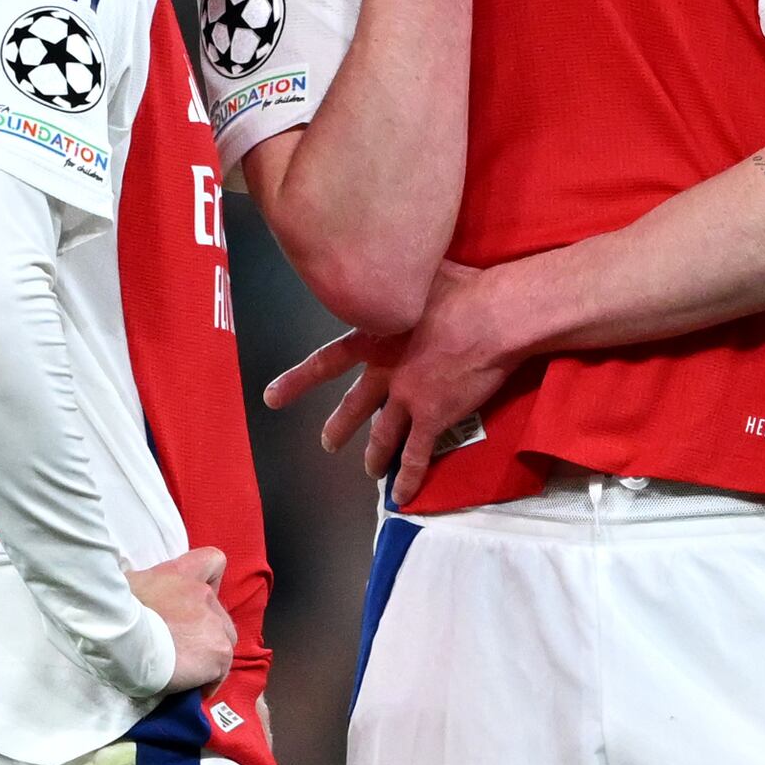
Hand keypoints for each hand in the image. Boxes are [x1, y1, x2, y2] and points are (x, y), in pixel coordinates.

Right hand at [126, 544, 234, 693]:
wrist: (120, 636)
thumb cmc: (115, 611)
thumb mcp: (128, 586)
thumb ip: (146, 589)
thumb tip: (139, 599)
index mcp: (183, 573)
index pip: (213, 561)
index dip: (210, 579)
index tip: (196, 601)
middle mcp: (204, 594)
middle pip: (220, 615)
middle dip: (204, 632)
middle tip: (180, 648)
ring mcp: (215, 624)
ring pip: (224, 642)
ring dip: (208, 656)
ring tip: (186, 671)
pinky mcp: (219, 652)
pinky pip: (220, 670)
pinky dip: (209, 680)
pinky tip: (192, 688)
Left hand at [271, 263, 517, 480]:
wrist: (492, 315)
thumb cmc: (462, 288)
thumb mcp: (419, 275)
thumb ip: (402, 281)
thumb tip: (396, 266)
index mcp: (374, 335)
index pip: (327, 361)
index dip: (298, 380)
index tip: (273, 397)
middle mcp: (383, 370)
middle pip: (354, 404)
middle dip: (339, 426)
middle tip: (327, 442)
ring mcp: (406, 398)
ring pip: (382, 434)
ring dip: (373, 455)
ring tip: (369, 471)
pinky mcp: (433, 418)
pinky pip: (417, 456)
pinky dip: (409, 478)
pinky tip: (403, 498)